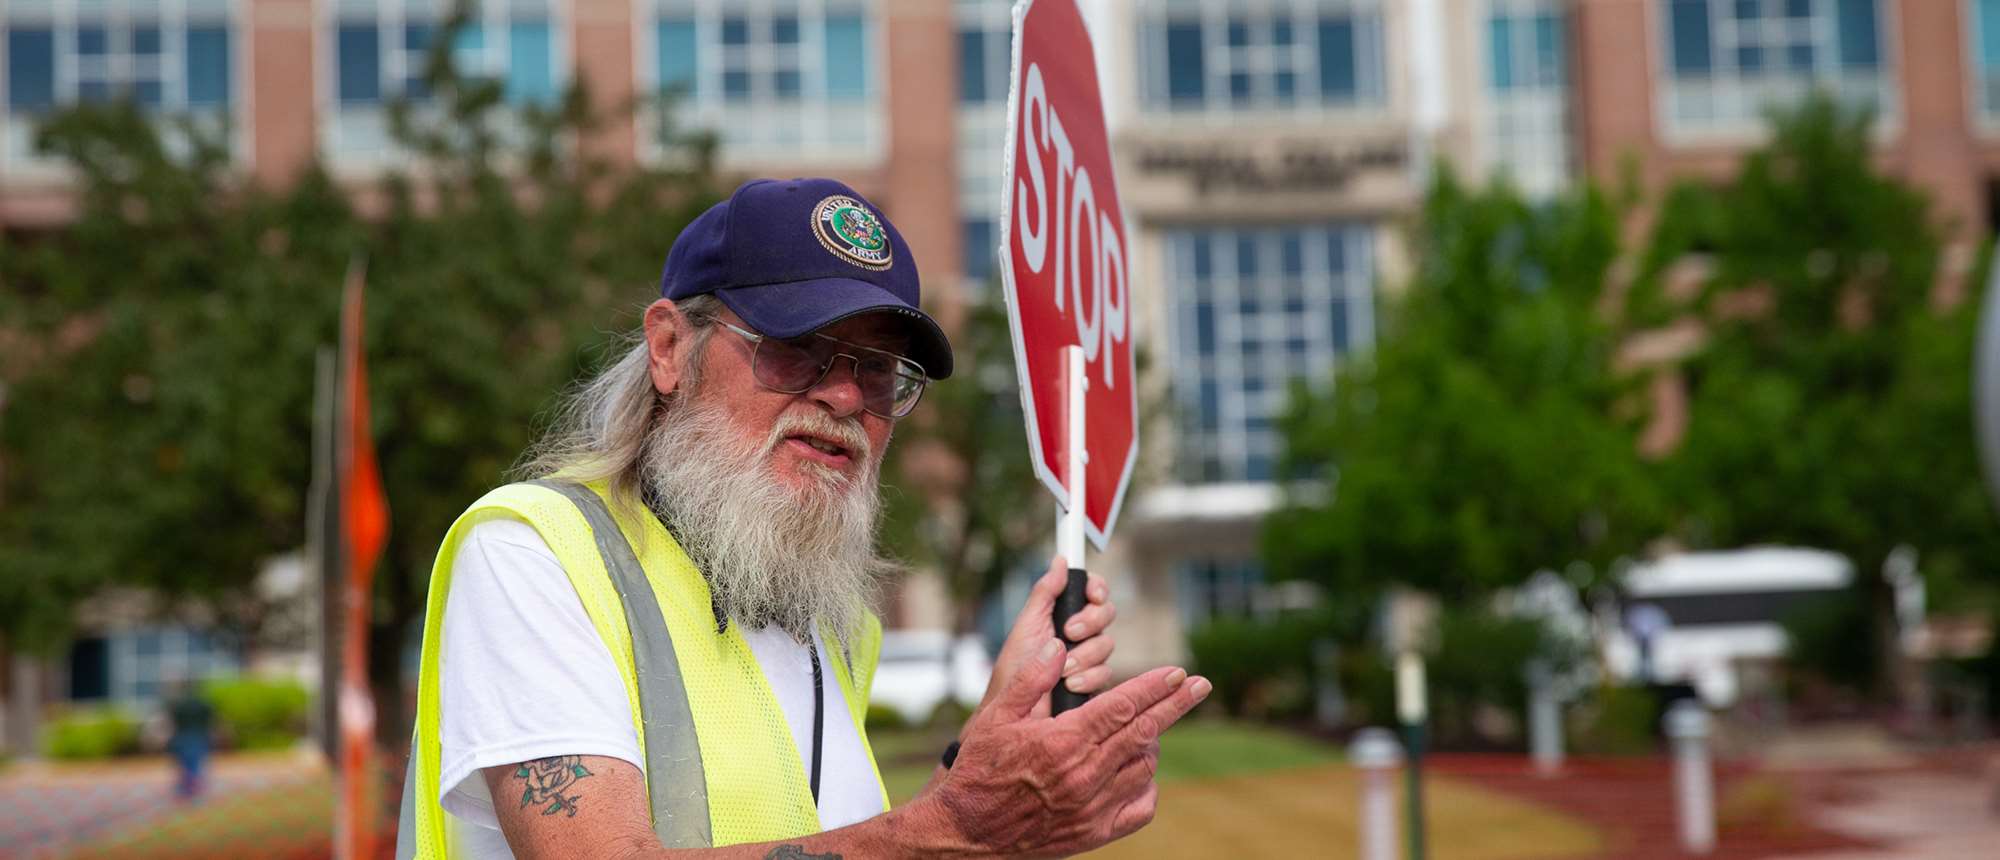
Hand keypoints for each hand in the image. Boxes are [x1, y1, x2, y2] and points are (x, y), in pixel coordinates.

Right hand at [917, 637, 1210, 857]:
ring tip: (1151, 726)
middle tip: (1201, 685)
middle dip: (1175, 705)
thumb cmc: (979, 769)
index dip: (1154, 686)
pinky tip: (1141, 771)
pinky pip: (1139, 808)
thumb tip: (1060, 645)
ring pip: (1144, 767)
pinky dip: (1148, 786)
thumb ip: (1031, 680)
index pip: (1122, 706)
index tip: (1179, 672)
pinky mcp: (1094, 833)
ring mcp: (1092, 807)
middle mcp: (1084, 775)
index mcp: (1063, 742)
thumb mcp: (995, 717)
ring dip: (1153, 742)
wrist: (967, 832)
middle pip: (1144, 732)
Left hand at [978, 556, 1116, 718]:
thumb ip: (1046, 592)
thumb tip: (1060, 560)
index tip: (1092, 595)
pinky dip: (1088, 677)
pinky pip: (1107, 672)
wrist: (1014, 709)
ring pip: (1107, 644)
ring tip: (1062, 668)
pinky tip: (1070, 684)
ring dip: (1084, 654)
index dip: (1097, 589)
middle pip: (1106, 614)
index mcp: (1064, 614)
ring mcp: (1089, 658)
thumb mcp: (1028, 623)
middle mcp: (1080, 633)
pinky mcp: (1094, 682)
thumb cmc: (1016, 667)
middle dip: (1090, 622)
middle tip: (1069, 632)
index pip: (1093, 592)